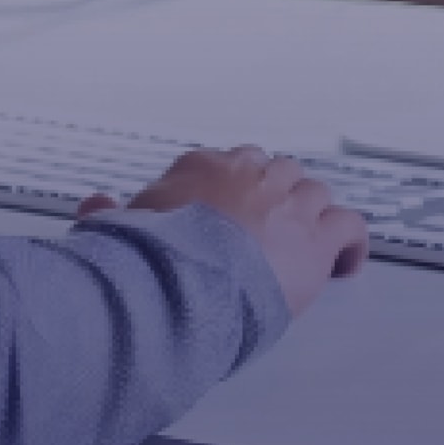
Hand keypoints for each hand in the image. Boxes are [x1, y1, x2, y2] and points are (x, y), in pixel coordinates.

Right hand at [78, 146, 368, 315]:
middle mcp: (251, 175)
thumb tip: (94, 206)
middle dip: (276, 197)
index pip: (228, 163)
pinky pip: (349, 227)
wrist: (185, 281)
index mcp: (204, 168)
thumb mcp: (119, 227)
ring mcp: (288, 203)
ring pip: (314, 193)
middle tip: (269, 230)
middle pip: (277, 171)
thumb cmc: (151, 257)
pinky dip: (350, 244)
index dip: (233, 191)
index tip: (227, 213)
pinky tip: (344, 264)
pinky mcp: (316, 237)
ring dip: (310, 217)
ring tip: (303, 247)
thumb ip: (110, 213)